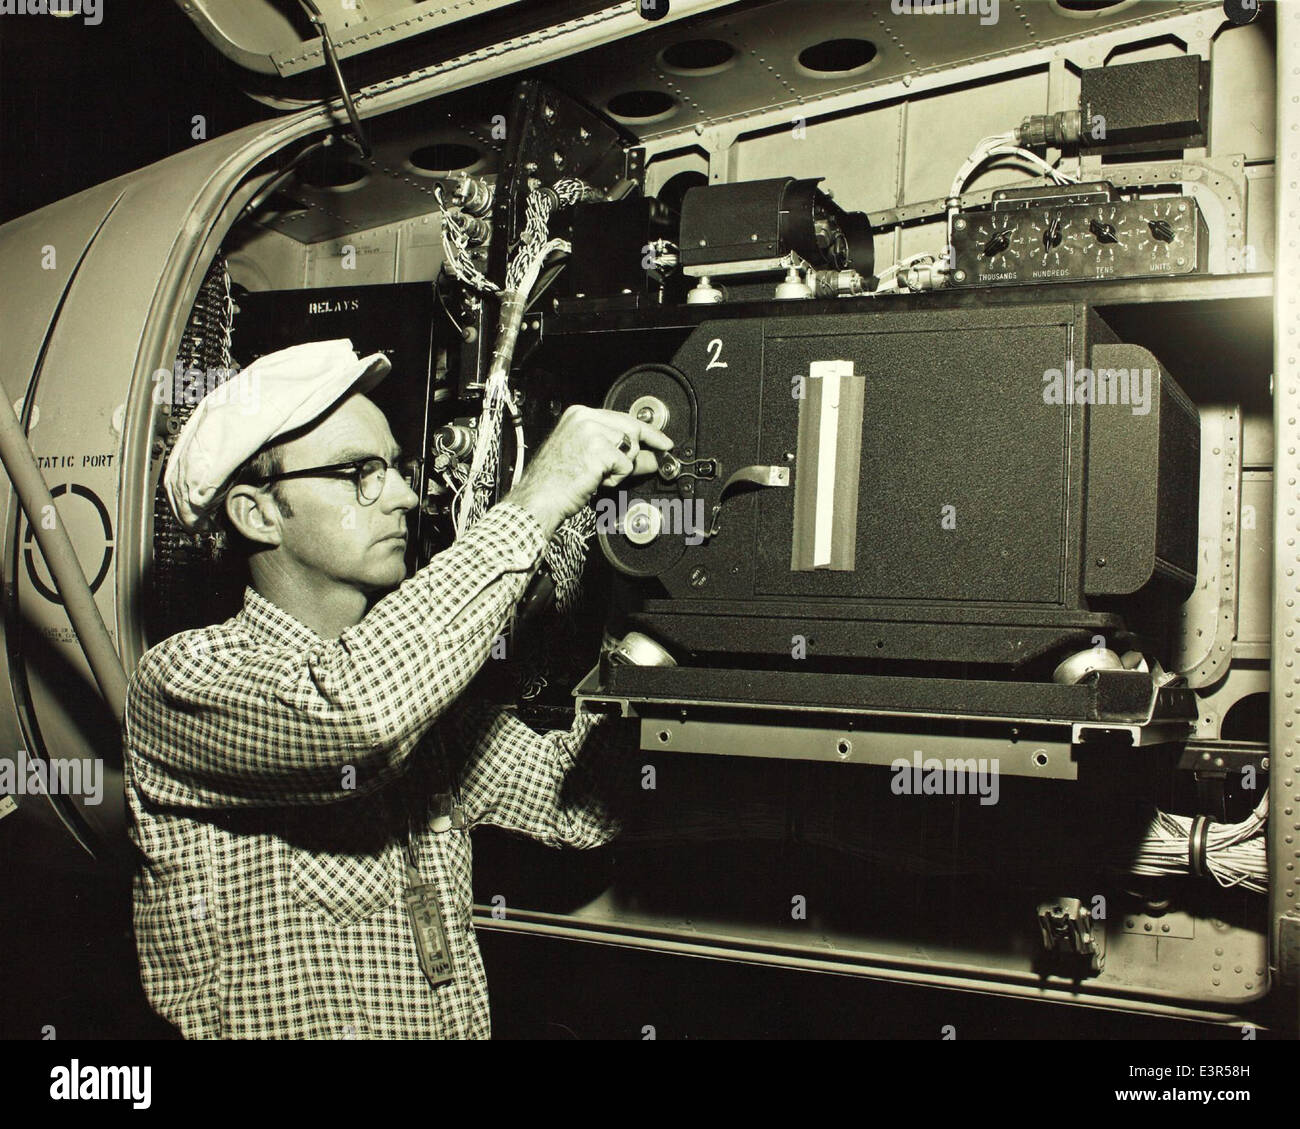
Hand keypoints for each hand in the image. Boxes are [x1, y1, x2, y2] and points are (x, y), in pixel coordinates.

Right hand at [504, 406, 671, 538]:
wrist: (538, 498)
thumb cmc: (555, 482)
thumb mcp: (588, 459)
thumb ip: (616, 452)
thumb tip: (649, 457)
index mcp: (578, 415)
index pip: (621, 417)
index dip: (646, 430)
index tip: (661, 439)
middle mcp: (584, 417)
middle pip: (632, 428)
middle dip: (648, 446)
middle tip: (660, 456)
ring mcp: (591, 432)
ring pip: (630, 448)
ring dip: (620, 468)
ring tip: (597, 476)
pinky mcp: (599, 449)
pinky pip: (625, 465)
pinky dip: (616, 478)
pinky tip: (595, 481)